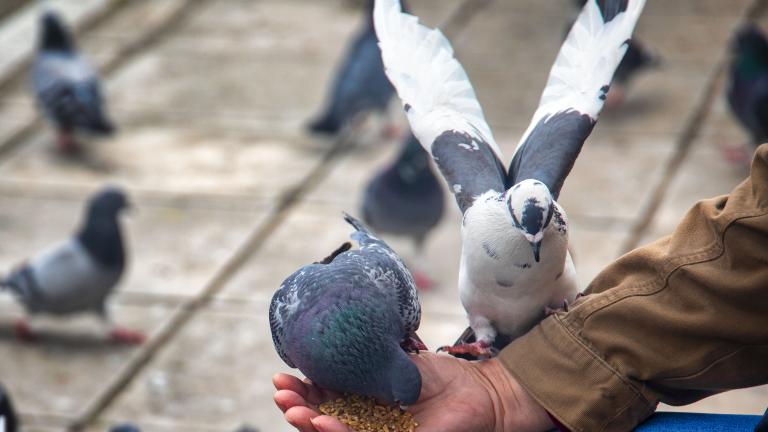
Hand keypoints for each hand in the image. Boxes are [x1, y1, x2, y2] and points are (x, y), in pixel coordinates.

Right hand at [273, 352, 553, 431]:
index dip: (300, 392)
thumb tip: (329, 345)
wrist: (478, 392)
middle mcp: (365, 422)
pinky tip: (324, 421)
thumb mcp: (394, 361)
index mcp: (361, 401)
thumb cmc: (439, 377)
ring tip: (294, 410)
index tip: (281, 378)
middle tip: (281, 395)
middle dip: (297, 409)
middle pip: (321, 420)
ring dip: (310, 423)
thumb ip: (364, 360)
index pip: (322, 399)